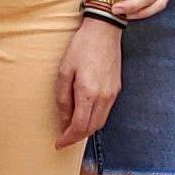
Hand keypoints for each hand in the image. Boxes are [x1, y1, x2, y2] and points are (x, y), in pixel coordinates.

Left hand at [53, 17, 123, 144]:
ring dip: (86, 130)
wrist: (104, 31)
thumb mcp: (64, 70)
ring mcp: (112, 94)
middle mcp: (104, 97)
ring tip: (72, 129)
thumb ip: (63, 97)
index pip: (79, 126)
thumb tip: (64, 118)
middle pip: (91, 128)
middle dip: (77, 137)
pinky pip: (106, 111)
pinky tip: (85, 115)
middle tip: (64, 139)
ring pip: (100, 122)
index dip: (68, 138)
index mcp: (88, 93)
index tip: (58, 143)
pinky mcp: (116, 89)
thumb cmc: (81, 47)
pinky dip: (94, 119)